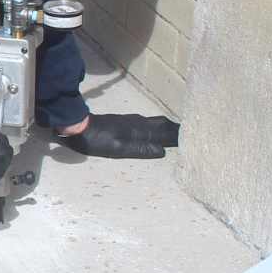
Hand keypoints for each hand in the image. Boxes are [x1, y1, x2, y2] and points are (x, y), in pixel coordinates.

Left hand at [56, 113, 179, 158]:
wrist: (78, 126)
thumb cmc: (96, 140)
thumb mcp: (118, 149)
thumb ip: (140, 149)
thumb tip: (163, 151)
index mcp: (139, 130)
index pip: (165, 132)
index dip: (178, 136)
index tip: (194, 139)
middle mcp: (138, 123)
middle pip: (163, 125)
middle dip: (176, 130)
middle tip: (190, 136)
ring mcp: (131, 121)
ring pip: (155, 122)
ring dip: (167, 128)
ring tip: (176, 134)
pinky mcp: (124, 121)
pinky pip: (147, 123)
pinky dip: (157, 127)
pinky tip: (154, 132)